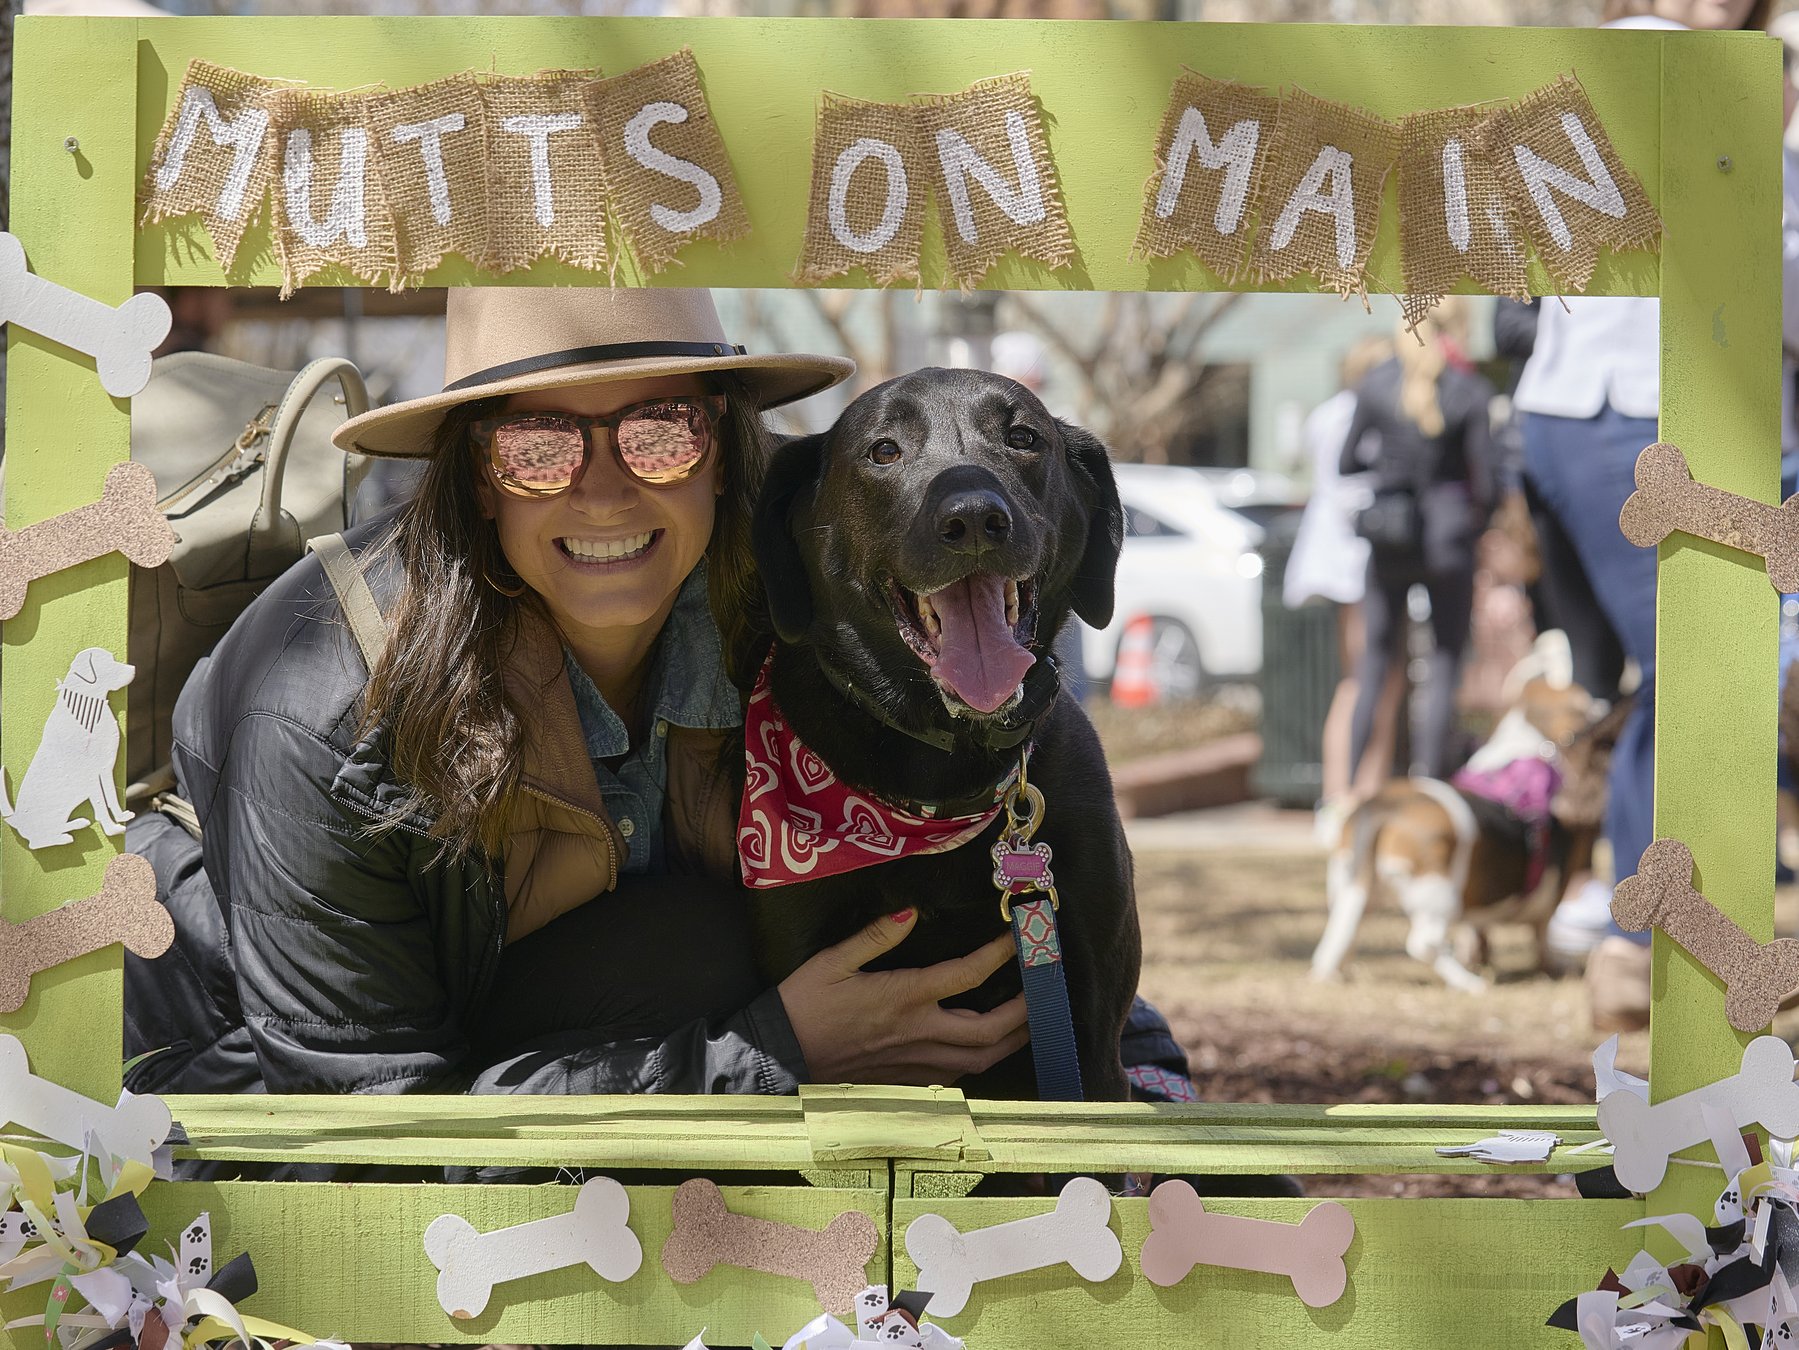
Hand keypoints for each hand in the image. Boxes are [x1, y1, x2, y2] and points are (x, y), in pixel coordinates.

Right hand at [777, 909, 1028, 1085]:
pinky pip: (957, 1075)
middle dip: (1024, 1011)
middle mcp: (918, 1033)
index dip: (1000, 955)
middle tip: (1044, 991)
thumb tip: (910, 910)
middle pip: (989, 1030)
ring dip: (1010, 1041)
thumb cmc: (801, 1005)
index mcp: (903, 997)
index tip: (1019, 938)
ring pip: (980, 1060)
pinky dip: (980, 1061)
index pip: (967, 975)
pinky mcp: (905, 1080)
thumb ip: (876, 936)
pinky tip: (983, 1048)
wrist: (777, 1059)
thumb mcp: (832, 961)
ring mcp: (915, 1062)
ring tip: (1029, 1022)